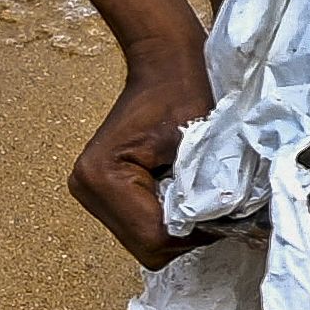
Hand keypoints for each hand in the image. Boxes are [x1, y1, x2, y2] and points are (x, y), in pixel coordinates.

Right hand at [69, 0, 216, 268]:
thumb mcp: (201, 144)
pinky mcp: (101, 196)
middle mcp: (85, 190)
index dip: (195, 233)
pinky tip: (183, 196)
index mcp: (101, 176)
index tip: (224, 213)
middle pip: (146, 247)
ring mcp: (89, 195)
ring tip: (200, 198)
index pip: (154, 238)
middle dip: (186, 234)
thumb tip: (224, 232)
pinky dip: (166, 221)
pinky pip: (140, 229)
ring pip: (144, 243)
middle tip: (216, 208)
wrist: (165, 62)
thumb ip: (207, 192)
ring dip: (177, 229)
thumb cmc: (186, 91)